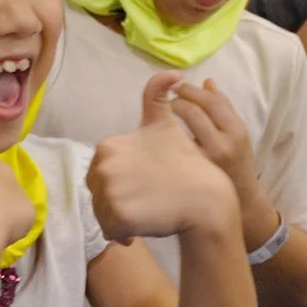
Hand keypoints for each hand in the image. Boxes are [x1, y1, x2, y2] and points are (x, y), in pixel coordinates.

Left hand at [86, 74, 239, 242]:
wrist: (206, 199)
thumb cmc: (187, 164)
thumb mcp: (166, 125)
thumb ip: (157, 98)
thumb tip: (170, 71)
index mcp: (108, 146)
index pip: (102, 172)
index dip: (121, 180)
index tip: (144, 183)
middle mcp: (103, 167)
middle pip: (99, 193)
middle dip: (118, 199)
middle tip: (146, 201)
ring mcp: (110, 193)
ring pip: (103, 214)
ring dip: (119, 218)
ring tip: (145, 214)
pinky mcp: (117, 218)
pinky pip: (109, 232)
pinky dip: (122, 234)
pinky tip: (141, 228)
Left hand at [169, 79, 256, 191]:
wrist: (240, 199)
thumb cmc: (236, 161)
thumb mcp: (236, 133)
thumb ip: (223, 107)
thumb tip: (207, 82)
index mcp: (237, 131)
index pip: (213, 101)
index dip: (193, 90)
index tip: (180, 85)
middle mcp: (223, 144)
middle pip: (196, 111)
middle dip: (180, 98)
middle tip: (169, 96)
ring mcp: (206, 158)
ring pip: (183, 127)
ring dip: (171, 113)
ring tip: (167, 110)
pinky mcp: (192, 172)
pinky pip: (177, 146)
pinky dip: (169, 133)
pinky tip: (164, 131)